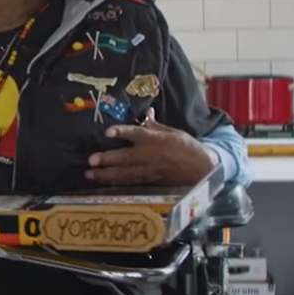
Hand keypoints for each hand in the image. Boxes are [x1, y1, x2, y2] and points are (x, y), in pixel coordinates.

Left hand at [86, 108, 216, 185]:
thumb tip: (146, 112)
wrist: (203, 168)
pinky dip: (117, 182)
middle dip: (109, 159)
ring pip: (126, 173)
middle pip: (128, 158)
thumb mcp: (172, 132)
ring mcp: (151, 170)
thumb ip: (154, 125)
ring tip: (90, 174)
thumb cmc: (186, 147)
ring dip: (107, 174)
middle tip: (91, 160)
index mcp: (158, 140)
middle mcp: (153, 155)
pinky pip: (131, 182)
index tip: (108, 132)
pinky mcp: (151, 181)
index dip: (123, 132)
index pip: (138, 134)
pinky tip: (103, 181)